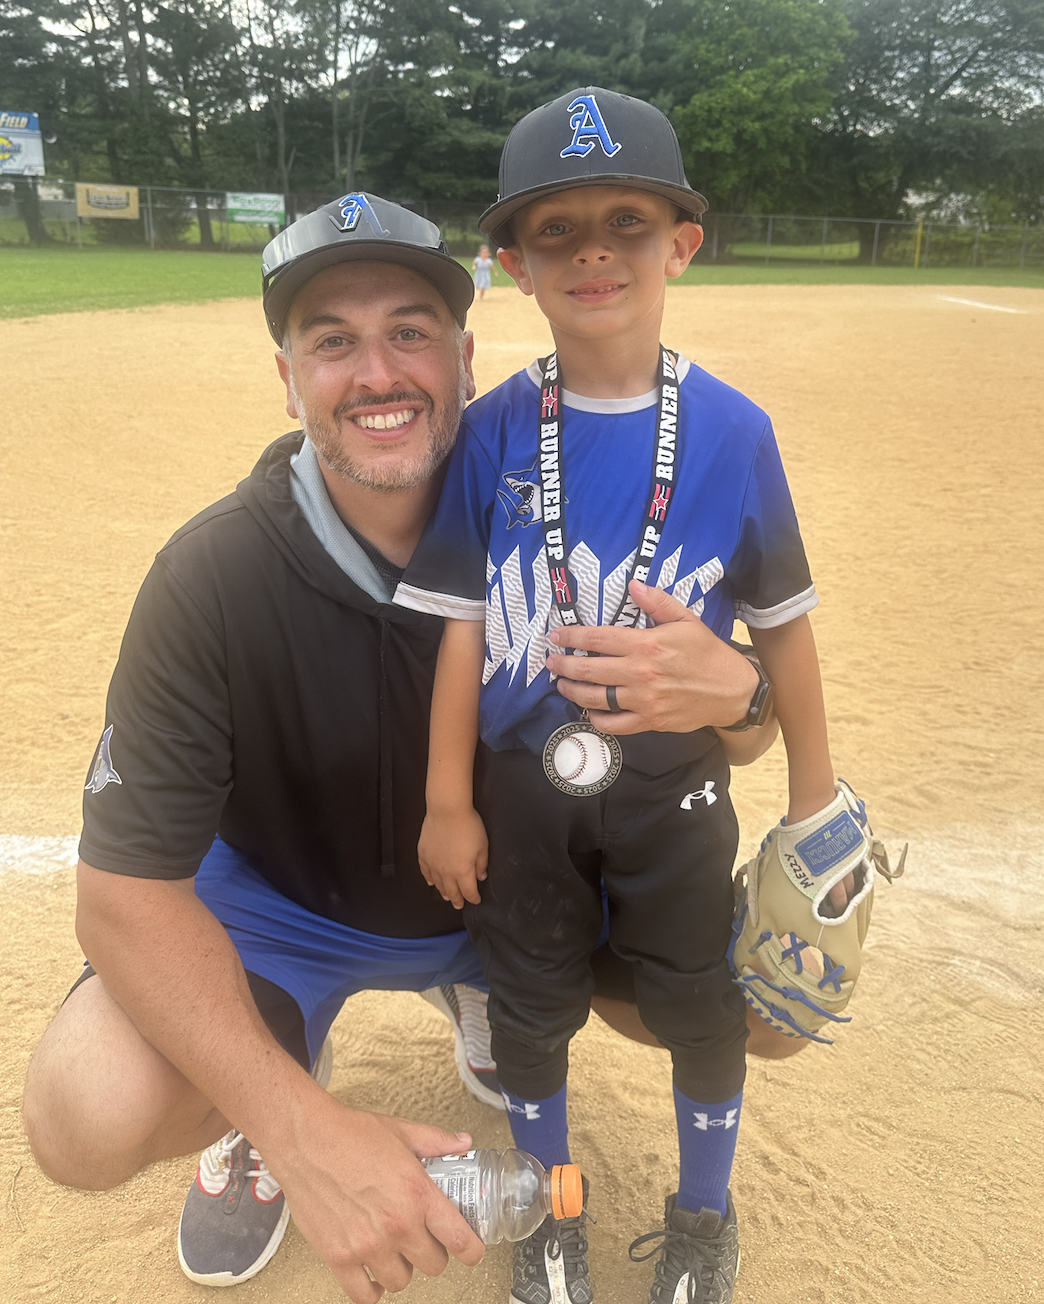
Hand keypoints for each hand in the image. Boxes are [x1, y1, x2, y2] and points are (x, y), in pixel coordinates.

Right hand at [269, 1093, 483, 1301]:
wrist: (305, 1138)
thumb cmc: (349, 1133)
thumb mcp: (402, 1132)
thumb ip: (437, 1142)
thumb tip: (463, 1144)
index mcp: (417, 1193)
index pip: (460, 1239)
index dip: (472, 1250)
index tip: (472, 1250)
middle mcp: (396, 1224)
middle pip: (434, 1265)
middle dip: (433, 1252)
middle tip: (424, 1238)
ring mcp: (367, 1245)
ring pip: (401, 1281)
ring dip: (402, 1268)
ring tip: (395, 1249)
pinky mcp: (338, 1257)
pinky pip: (364, 1295)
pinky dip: (371, 1289)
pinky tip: (372, 1273)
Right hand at [418, 807, 488, 908]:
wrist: (447, 810)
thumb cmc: (467, 825)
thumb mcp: (482, 846)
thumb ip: (481, 864)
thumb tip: (481, 875)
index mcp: (463, 871)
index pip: (469, 891)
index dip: (473, 898)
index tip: (476, 899)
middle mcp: (446, 872)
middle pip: (452, 892)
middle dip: (457, 899)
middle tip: (459, 904)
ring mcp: (433, 864)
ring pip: (438, 884)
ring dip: (443, 892)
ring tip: (447, 896)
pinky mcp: (423, 854)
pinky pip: (425, 872)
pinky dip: (429, 879)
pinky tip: (431, 882)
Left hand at [546, 580, 757, 734]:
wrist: (731, 690)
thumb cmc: (708, 652)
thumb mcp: (686, 620)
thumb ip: (657, 602)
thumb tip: (633, 584)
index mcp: (646, 644)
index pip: (598, 638)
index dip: (572, 636)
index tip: (556, 636)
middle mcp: (640, 672)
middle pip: (589, 669)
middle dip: (564, 665)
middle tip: (551, 661)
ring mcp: (643, 699)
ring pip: (596, 698)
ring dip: (572, 691)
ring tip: (561, 684)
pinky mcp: (649, 721)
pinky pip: (614, 724)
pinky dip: (596, 719)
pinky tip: (589, 711)